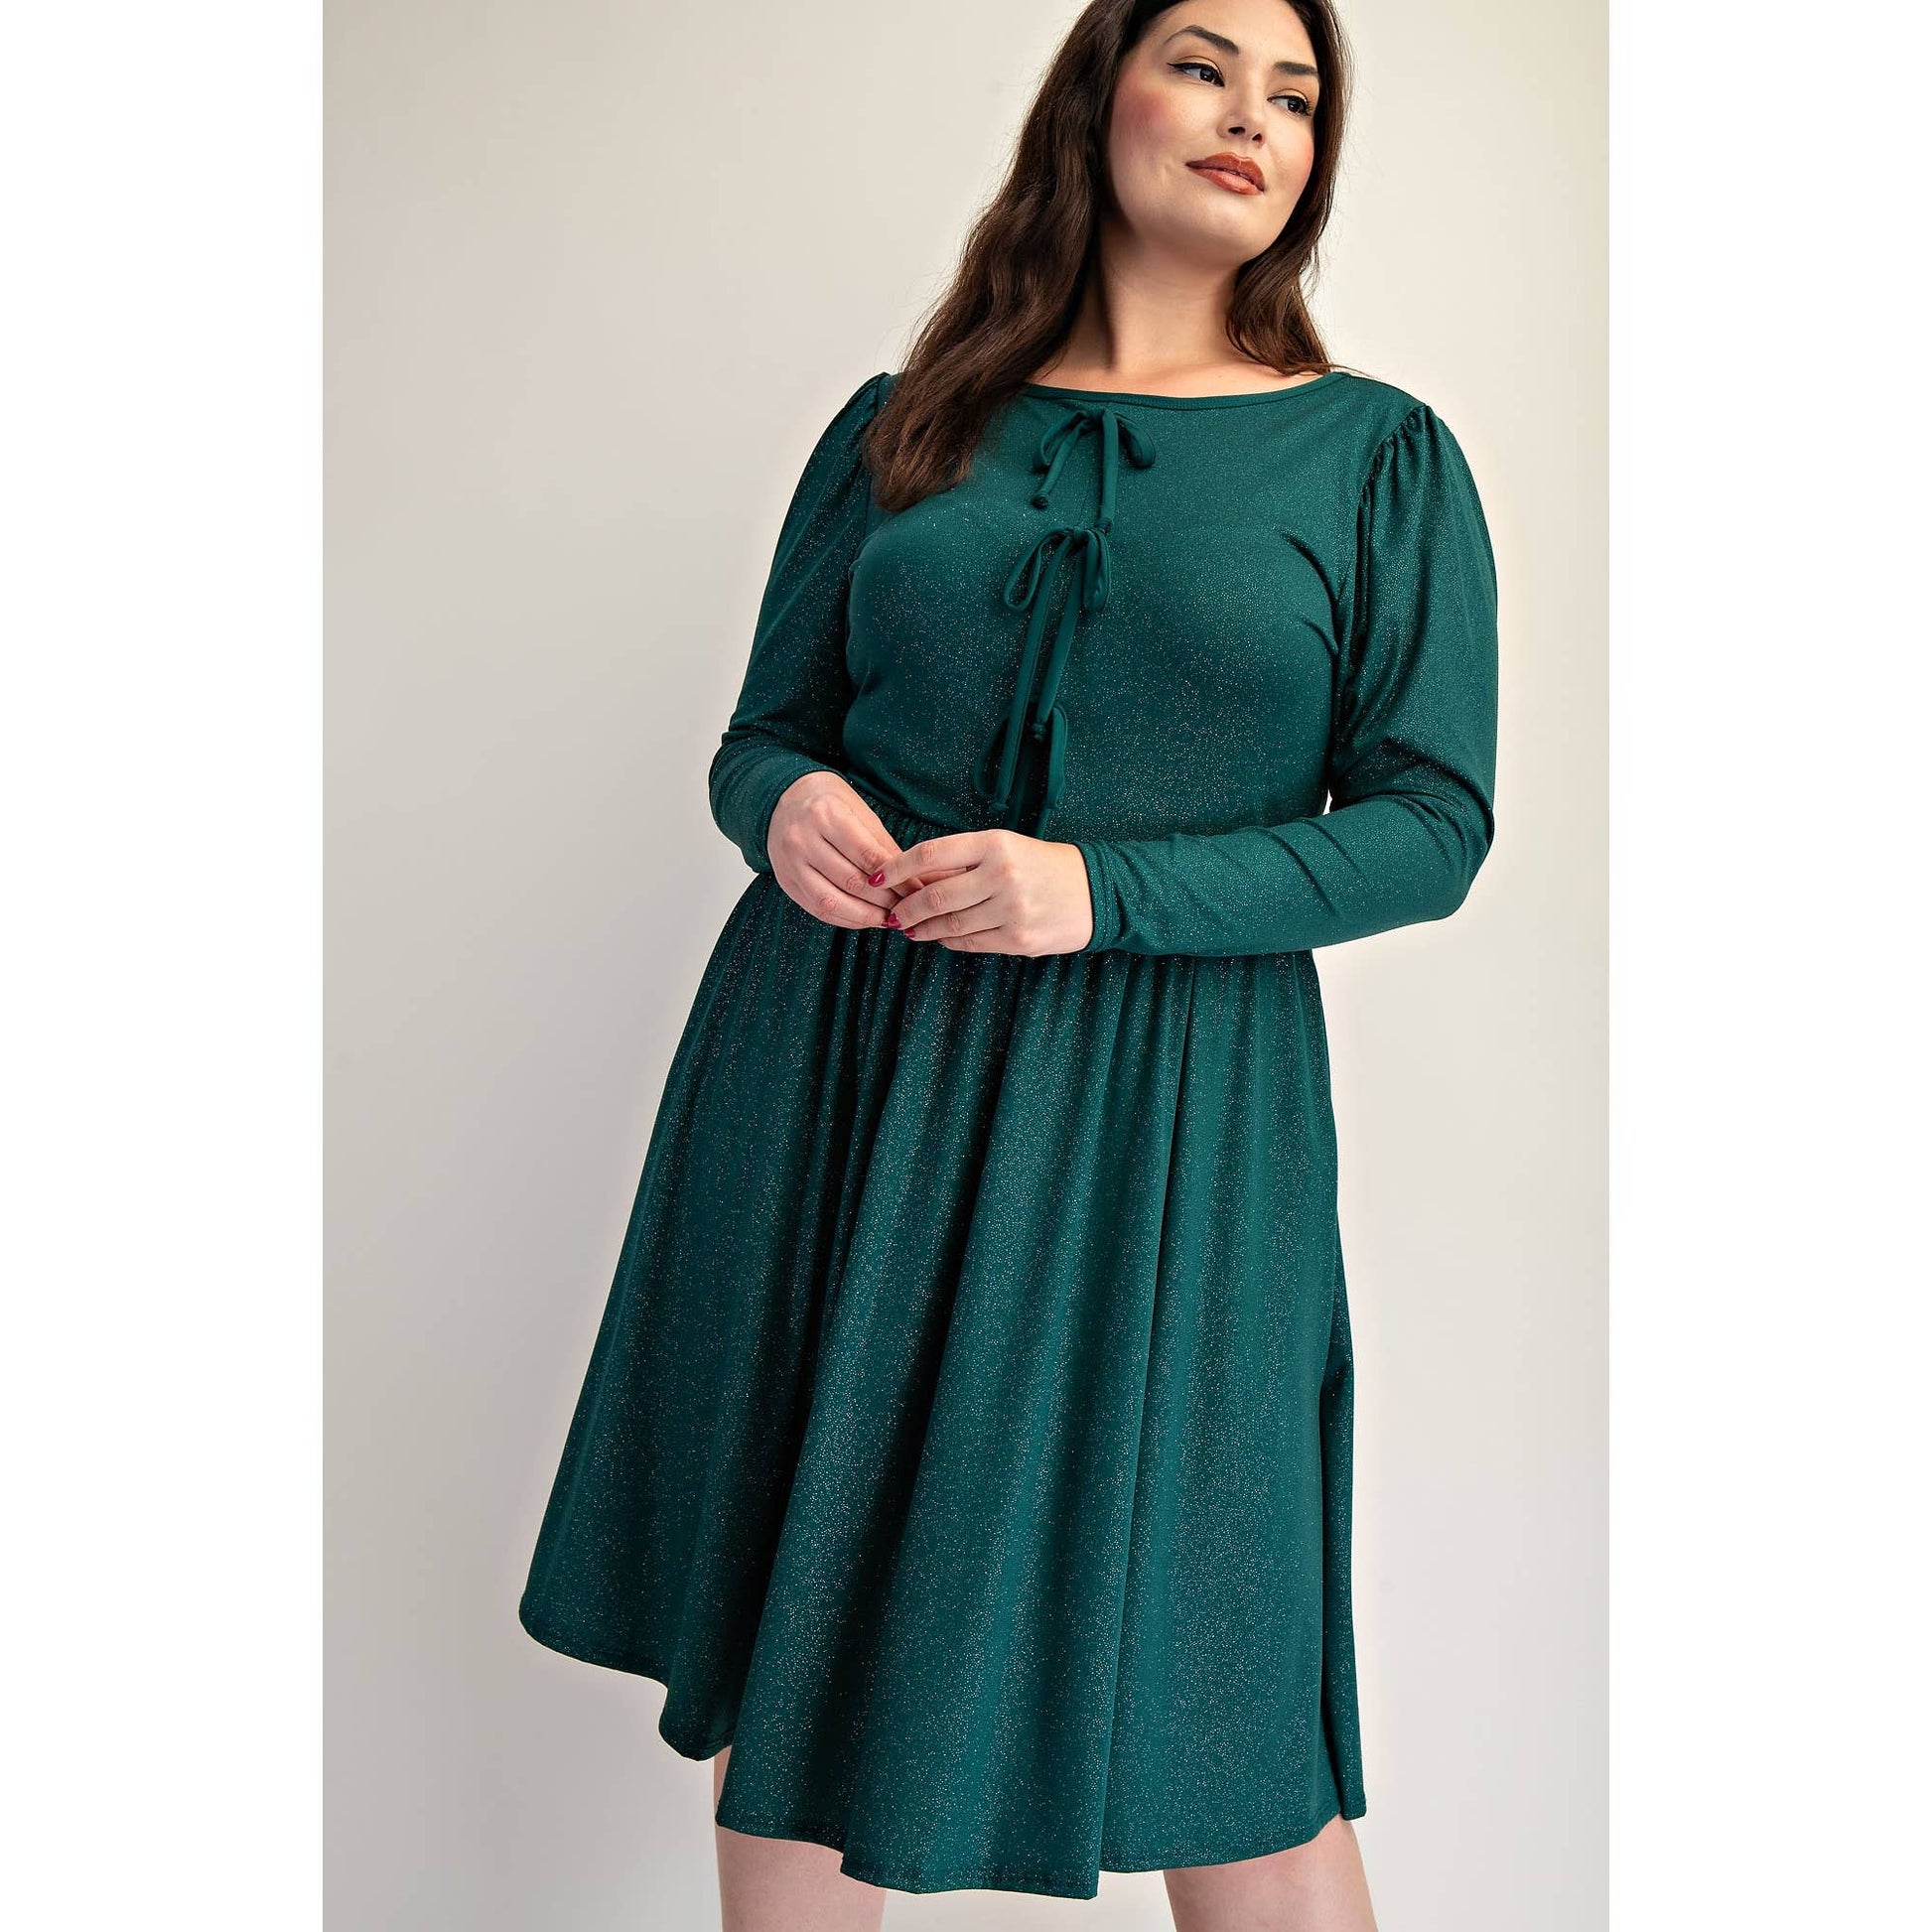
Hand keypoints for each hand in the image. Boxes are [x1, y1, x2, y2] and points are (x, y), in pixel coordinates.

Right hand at [768, 771, 906, 927]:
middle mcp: (802, 838)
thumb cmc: (829, 803)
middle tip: (906, 909)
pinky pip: (817, 910)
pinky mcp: (785, 882)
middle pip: (851, 881)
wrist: (783, 799)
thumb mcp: (860, 812)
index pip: (867, 855)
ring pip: (831, 902)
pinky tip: (864, 919)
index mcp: (826, 814)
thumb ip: (883, 846)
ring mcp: (790, 863)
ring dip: (864, 916)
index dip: (896, 879)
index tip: (916, 891)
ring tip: (887, 919)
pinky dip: (844, 919)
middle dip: (883, 900)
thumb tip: (911, 881)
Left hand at [871, 829, 1093, 954]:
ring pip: (950, 924)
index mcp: (996, 844)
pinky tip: (939, 937)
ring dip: (923, 929)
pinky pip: (970, 943)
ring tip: (910, 929)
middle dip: (906, 908)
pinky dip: (948, 941)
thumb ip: (963, 860)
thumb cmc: (1042, 865)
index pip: (931, 854)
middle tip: (892, 914)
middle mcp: (1003, 875)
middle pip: (935, 896)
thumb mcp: (1005, 847)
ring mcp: (1012, 910)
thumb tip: (913, 879)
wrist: (1095, 891)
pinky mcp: (1020, 940)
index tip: (878, 877)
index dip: (897, 867)